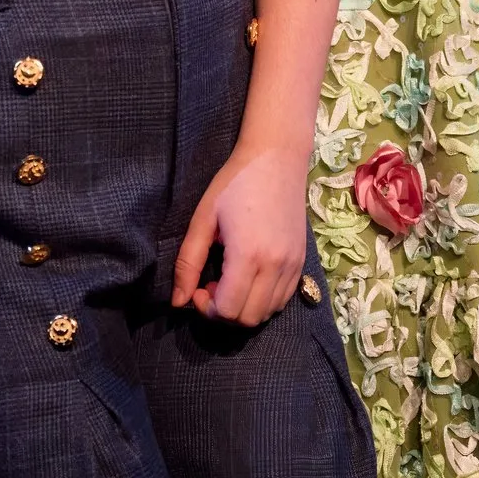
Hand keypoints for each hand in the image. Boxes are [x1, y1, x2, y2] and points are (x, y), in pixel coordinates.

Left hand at [172, 138, 311, 326]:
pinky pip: (283, 299)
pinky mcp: (302, 261)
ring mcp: (293, 265)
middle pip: (248, 319)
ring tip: (232, 280)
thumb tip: (177, 301)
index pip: (228, 310)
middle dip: (223, 311)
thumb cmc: (235, 184)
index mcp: (248, 256)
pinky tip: (251, 277)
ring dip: (245, 308)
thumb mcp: (204, 219)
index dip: (207, 308)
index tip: (198, 287)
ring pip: (268, 313)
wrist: (277, 158)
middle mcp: (275, 266)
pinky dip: (264, 300)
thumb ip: (188, 262)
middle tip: (212, 285)